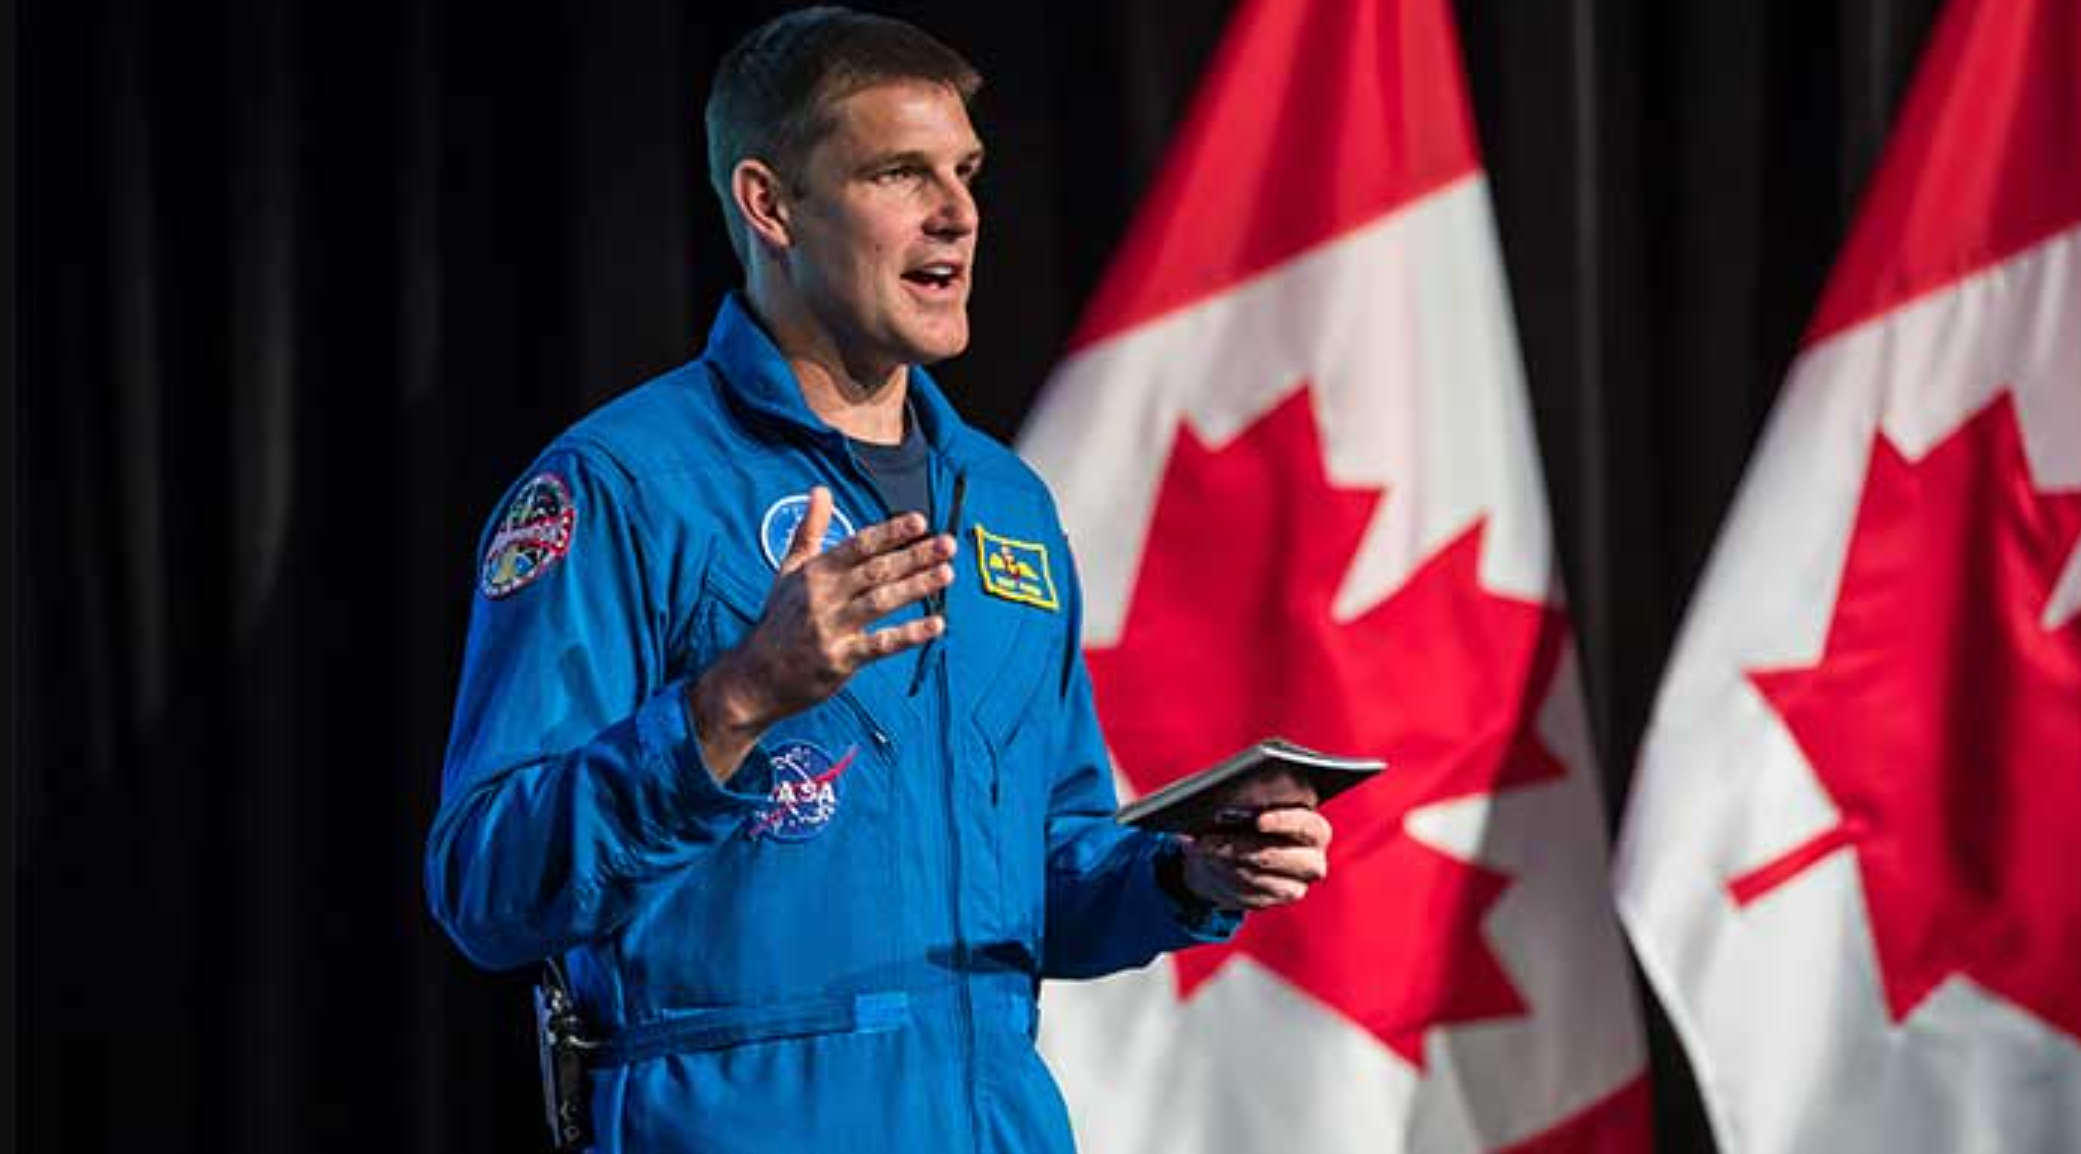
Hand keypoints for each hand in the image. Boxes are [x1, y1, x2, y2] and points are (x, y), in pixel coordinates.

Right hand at [690, 487, 954, 778]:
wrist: (756, 676)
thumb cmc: (778, 621)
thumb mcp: (788, 571)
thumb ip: (809, 530)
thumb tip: (820, 490)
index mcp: (815, 572)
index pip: (858, 546)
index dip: (890, 532)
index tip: (920, 521)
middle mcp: (823, 596)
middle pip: (876, 570)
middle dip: (914, 556)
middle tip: (947, 544)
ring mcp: (831, 628)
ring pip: (882, 601)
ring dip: (917, 586)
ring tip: (947, 573)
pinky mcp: (840, 660)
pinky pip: (881, 645)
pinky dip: (909, 635)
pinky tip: (936, 624)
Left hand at [1179, 807, 1332, 910]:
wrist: (1237, 851)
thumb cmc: (1249, 819)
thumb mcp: (1251, 806)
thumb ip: (1249, 802)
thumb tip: (1228, 807)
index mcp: (1315, 830)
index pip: (1307, 827)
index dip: (1283, 822)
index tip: (1258, 820)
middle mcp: (1311, 861)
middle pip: (1280, 857)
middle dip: (1243, 847)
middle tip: (1213, 837)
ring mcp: (1293, 886)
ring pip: (1258, 878)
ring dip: (1226, 862)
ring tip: (1205, 847)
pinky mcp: (1270, 901)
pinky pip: (1245, 893)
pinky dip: (1223, 876)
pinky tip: (1208, 862)